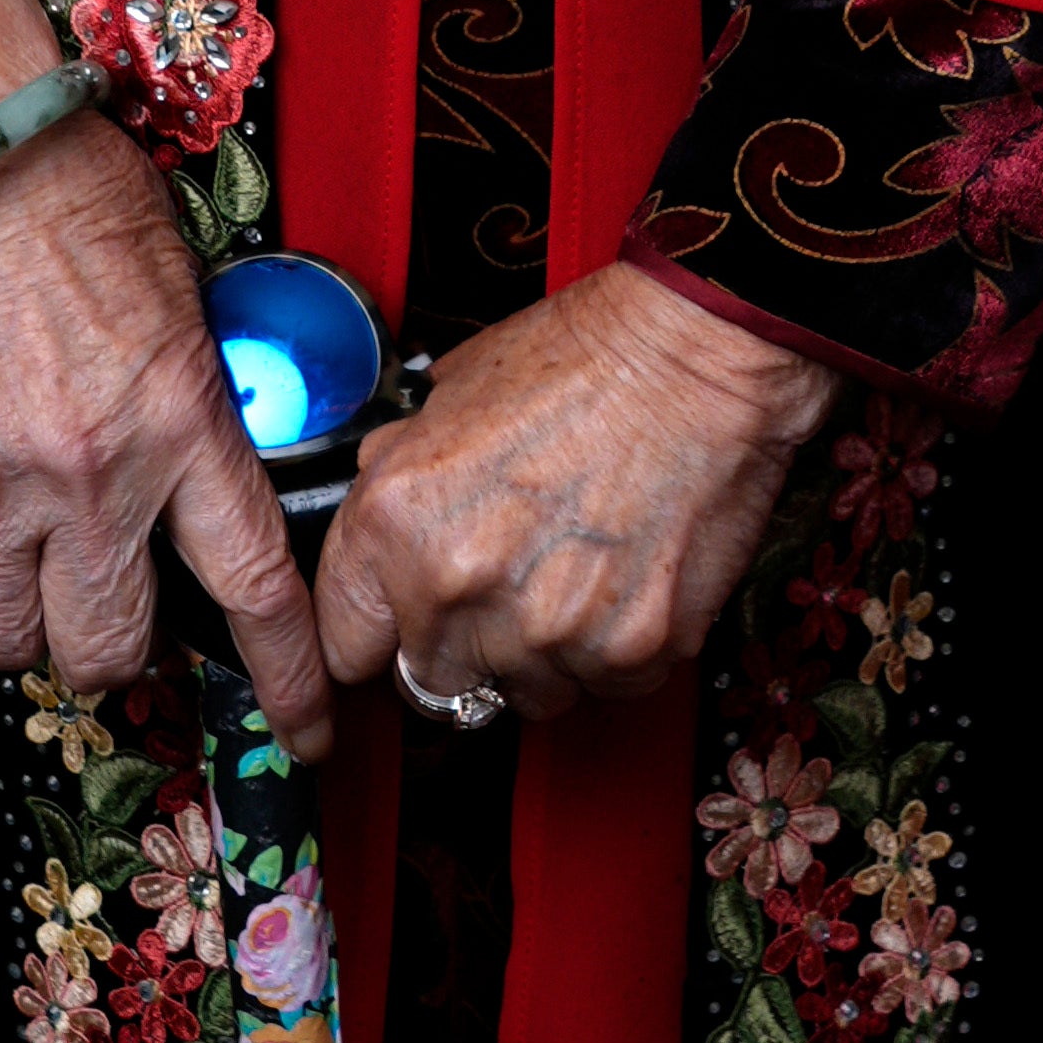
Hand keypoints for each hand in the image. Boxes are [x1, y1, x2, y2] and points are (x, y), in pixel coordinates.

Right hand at [0, 0, 330, 759]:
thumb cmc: (76, 201)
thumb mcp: (185, 302)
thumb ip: (195, 406)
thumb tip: (205, 477)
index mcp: (182, 426)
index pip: (252, 587)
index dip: (284, 676)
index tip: (305, 724)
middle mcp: (90, 477)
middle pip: (107, 649)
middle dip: (112, 647)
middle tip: (105, 603)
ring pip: (2, 637)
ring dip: (15, 610)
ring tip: (18, 549)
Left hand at [315, 262, 835, 723]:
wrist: (698, 349)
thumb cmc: (584, 356)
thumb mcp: (449, 394)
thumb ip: (398, 477)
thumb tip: (383, 533)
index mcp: (395, 522)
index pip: (345, 648)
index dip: (378, 637)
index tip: (400, 634)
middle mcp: (458, 587)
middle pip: (434, 683)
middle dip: (466, 643)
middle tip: (513, 582)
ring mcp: (545, 628)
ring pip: (525, 694)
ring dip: (544, 653)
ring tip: (579, 569)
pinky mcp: (629, 648)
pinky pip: (605, 685)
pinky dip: (616, 647)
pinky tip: (629, 576)